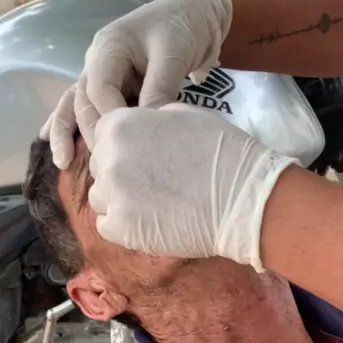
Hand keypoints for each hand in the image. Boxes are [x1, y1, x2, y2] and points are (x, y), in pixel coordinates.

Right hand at [42, 0, 232, 165]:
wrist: (199, 16)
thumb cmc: (184, 26)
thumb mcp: (174, 53)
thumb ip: (159, 88)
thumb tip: (147, 128)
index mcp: (109, 47)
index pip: (99, 89)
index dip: (110, 118)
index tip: (125, 141)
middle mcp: (98, 62)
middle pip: (83, 101)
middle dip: (88, 132)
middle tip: (102, 163)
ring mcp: (104, 75)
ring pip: (77, 106)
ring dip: (67, 133)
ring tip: (62, 161)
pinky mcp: (115, 88)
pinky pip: (90, 109)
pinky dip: (73, 128)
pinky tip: (62, 151)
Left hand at [89, 104, 297, 270]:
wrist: (241, 197)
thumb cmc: (220, 150)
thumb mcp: (182, 113)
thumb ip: (148, 120)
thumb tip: (137, 128)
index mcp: (120, 125)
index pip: (103, 135)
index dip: (123, 146)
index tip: (144, 157)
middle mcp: (108, 159)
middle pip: (100, 167)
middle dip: (120, 173)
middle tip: (153, 182)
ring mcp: (112, 195)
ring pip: (101, 197)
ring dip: (119, 200)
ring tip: (152, 204)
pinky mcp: (119, 229)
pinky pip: (106, 225)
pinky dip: (124, 225)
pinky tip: (149, 221)